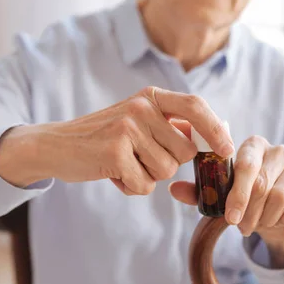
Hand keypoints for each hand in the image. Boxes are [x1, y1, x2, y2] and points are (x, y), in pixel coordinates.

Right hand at [0, 86, 234, 193]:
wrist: (56, 145)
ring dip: (147, 176)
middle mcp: (141, 107)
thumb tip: (209, 140)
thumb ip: (169, 126)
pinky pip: (144, 184)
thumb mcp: (137, 120)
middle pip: (184, 151)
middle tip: (140, 158)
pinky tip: (112, 173)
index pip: (195, 106)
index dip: (215, 129)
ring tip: (123, 163)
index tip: (226, 149)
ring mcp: (127, 128)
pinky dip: (131, 187)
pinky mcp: (115, 152)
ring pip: (166, 171)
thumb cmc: (103, 137)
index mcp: (150, 96)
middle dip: (168, 164)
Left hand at [169, 135, 283, 261]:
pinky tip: (281, 222)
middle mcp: (278, 150)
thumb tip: (173, 188)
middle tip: (243, 227)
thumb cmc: (248, 200)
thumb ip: (201, 190)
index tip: (230, 218)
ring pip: (280, 195)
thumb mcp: (222, 196)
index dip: (237, 194)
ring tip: (260, 224)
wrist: (280, 215)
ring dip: (267, 217)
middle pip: (262, 183)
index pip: (244, 164)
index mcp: (253, 146)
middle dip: (250, 212)